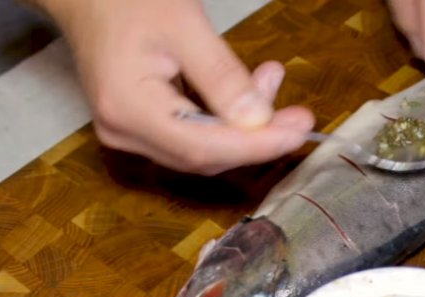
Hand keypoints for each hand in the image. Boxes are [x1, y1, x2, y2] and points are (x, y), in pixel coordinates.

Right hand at [36, 0, 313, 174]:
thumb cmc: (130, 0)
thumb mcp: (183, 26)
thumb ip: (222, 76)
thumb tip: (260, 121)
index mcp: (127, 108)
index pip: (204, 147)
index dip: (257, 145)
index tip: (299, 131)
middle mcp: (124, 132)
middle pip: (205, 154)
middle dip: (258, 137)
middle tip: (300, 116)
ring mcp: (130, 133)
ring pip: (204, 147)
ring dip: (246, 124)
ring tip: (272, 80)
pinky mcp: (142, 127)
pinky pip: (194, 134)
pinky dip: (228, 116)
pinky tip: (251, 89)